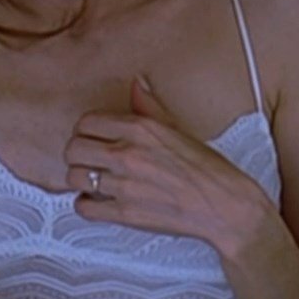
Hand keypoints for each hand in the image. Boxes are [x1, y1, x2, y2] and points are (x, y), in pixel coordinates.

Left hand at [64, 76, 273, 253]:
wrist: (225, 206)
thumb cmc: (208, 169)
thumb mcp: (178, 128)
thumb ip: (149, 107)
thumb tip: (136, 84)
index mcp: (141, 128)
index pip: (87, 122)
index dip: (86, 130)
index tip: (92, 137)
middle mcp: (128, 154)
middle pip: (73, 149)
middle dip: (78, 154)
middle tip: (89, 159)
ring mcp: (125, 185)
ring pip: (75, 178)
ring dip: (81, 179)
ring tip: (93, 180)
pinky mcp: (125, 214)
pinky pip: (84, 207)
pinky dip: (87, 205)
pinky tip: (99, 201)